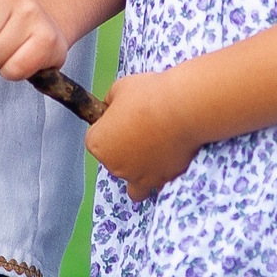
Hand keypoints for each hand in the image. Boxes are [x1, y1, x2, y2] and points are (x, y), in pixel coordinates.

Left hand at [85, 71, 202, 201]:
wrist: (182, 109)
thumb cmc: (148, 96)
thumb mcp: (119, 89)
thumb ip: (110, 103)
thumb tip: (112, 107)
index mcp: (98, 143)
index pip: (95, 139)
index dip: (108, 126)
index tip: (122, 117)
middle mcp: (113, 166)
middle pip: (114, 160)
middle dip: (125, 147)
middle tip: (143, 127)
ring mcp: (138, 177)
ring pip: (132, 186)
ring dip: (138, 174)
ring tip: (151, 156)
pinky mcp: (162, 180)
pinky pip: (156, 187)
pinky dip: (160, 178)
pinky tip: (167, 163)